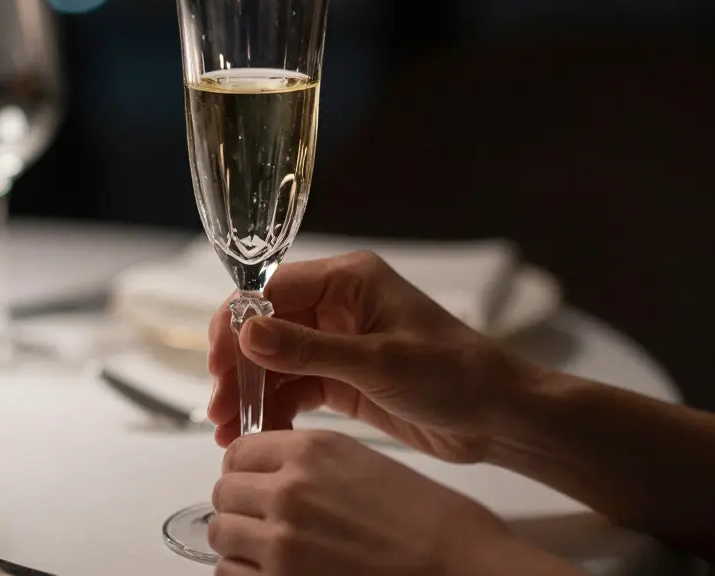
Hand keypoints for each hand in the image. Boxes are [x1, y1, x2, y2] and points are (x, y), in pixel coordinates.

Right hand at [207, 251, 531, 462]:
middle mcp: (339, 304)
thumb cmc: (454, 375)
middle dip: (239, 367)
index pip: (272, 290)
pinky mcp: (343, 378)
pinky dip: (275, 409)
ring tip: (229, 432)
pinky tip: (260, 434)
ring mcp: (339, 341)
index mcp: (349, 280)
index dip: (237, 324)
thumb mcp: (376, 363)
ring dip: (251, 393)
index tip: (216, 362)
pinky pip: (295, 388)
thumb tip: (246, 333)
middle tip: (219, 409)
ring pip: (276, 362)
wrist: (499, 417)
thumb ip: (308, 350)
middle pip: (267, 328)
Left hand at [210, 430, 578, 575]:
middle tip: (265, 519)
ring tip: (272, 549)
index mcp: (311, 451)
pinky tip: (276, 572)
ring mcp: (282, 542)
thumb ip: (306, 462)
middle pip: (224, 492)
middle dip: (241, 505)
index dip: (245, 468)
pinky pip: (231, 575)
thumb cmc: (427, 521)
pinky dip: (247, 574)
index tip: (255, 481)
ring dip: (241, 542)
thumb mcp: (360, 463)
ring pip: (221, 534)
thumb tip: (265, 472)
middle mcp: (289, 491)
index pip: (238, 450)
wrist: (458, 564)